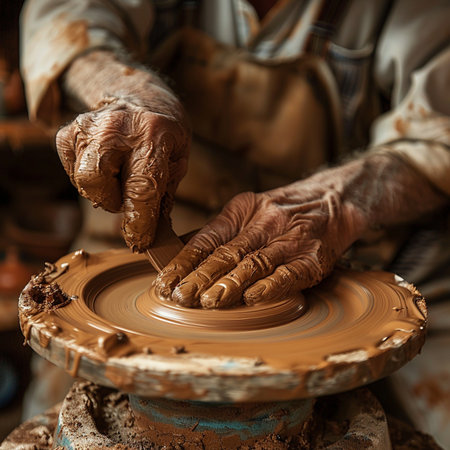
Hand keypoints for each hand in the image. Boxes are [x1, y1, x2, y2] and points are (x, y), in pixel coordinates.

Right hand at [56, 97, 188, 250]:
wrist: (140, 98)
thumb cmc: (164, 136)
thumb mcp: (178, 161)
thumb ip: (163, 196)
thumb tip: (150, 237)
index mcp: (154, 133)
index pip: (141, 187)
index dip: (138, 222)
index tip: (139, 241)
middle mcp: (116, 126)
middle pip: (96, 181)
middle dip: (114, 203)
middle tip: (129, 200)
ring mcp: (87, 125)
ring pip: (83, 180)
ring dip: (103, 192)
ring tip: (120, 179)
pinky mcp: (68, 132)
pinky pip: (73, 173)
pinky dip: (90, 181)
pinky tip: (107, 169)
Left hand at [155, 177, 365, 307]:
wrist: (333, 200)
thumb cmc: (282, 212)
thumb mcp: (247, 211)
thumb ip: (218, 233)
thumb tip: (181, 255)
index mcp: (241, 210)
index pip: (207, 238)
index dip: (184, 262)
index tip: (166, 282)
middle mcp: (263, 223)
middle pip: (227, 252)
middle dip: (200, 277)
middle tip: (180, 297)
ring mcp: (289, 240)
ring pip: (254, 263)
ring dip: (229, 284)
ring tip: (207, 302)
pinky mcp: (312, 258)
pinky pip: (288, 273)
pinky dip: (270, 287)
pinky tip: (252, 299)